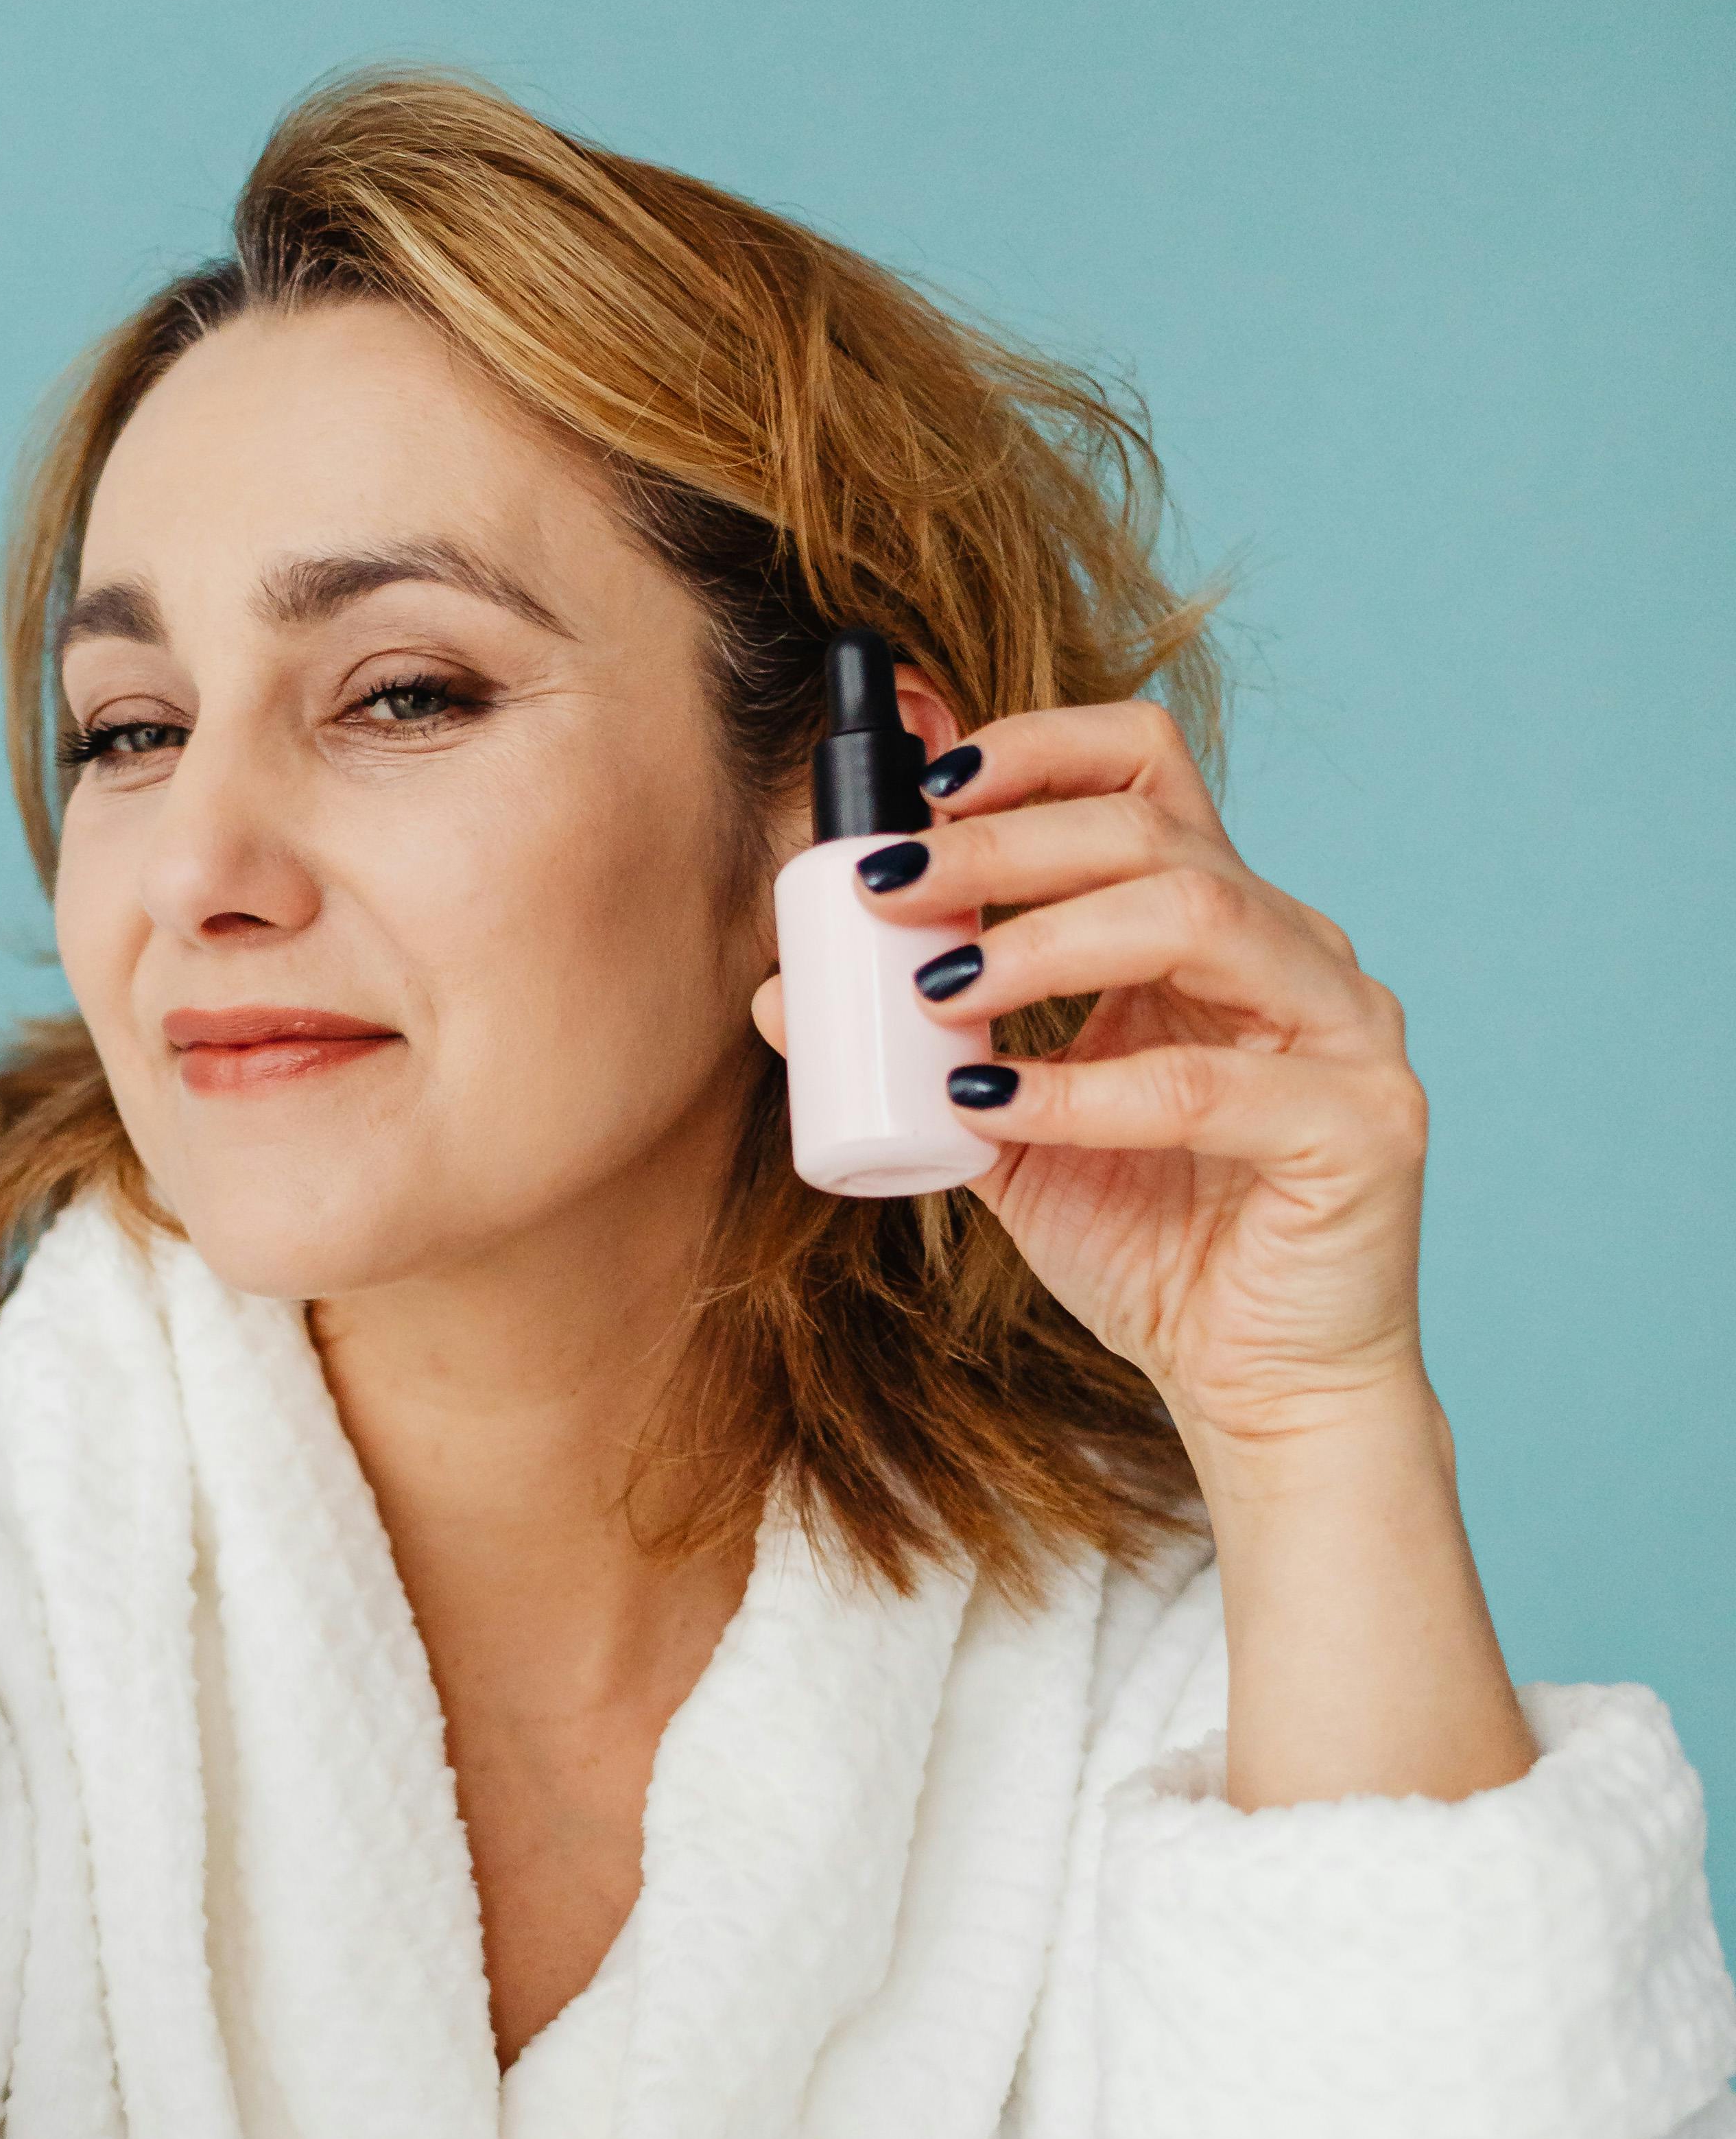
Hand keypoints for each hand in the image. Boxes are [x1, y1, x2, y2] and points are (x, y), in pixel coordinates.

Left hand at [833, 702, 1432, 1482]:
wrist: (1261, 1387)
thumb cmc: (1152, 1245)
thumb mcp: (1012, 1133)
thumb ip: (923, 1055)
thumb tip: (777, 995)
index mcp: (1224, 924)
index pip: (1145, 771)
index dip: (1038, 751)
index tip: (922, 789)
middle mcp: (1296, 951)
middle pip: (1152, 833)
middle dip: (1003, 850)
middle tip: (887, 886)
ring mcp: (1345, 1030)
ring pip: (1197, 919)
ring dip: (1046, 943)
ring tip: (937, 989)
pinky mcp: (1362, 1126)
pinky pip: (1207, 1088)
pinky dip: (1087, 1092)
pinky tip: (997, 1106)